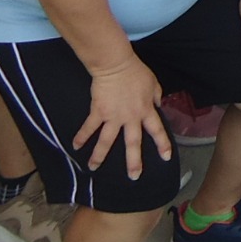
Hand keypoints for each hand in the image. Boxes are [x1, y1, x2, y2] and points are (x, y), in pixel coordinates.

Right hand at [74, 54, 168, 178]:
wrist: (116, 65)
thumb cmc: (136, 72)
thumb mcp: (153, 83)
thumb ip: (156, 96)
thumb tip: (158, 106)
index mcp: (146, 110)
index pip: (157, 130)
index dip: (162, 144)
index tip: (166, 157)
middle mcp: (130, 117)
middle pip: (133, 143)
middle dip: (133, 161)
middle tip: (134, 176)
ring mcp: (113, 116)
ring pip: (107, 141)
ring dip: (99, 156)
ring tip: (93, 168)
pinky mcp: (98, 112)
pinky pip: (89, 127)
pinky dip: (81, 136)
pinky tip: (75, 146)